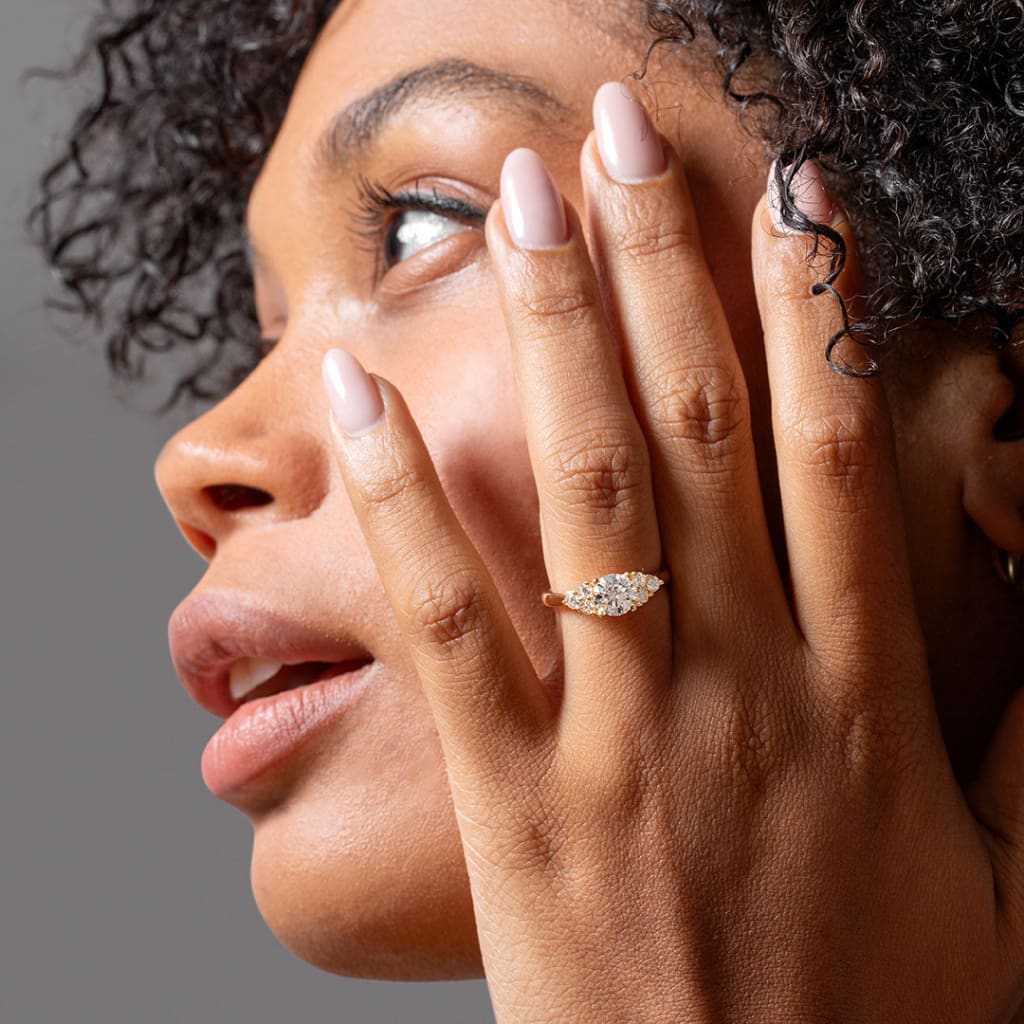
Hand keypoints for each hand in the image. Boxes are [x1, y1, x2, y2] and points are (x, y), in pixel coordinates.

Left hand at [321, 87, 1023, 1023]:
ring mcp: (625, 738)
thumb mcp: (1000, 875)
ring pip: (588, 492)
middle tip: (616, 136)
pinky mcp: (520, 804)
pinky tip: (362, 401)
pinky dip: (403, 505)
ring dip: (552, 333)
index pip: (838, 449)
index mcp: (860, 693)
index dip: (818, 306)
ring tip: (520, 204)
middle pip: (704, 425)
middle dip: (658, 264)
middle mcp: (743, 684)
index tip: (788, 194)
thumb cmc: (884, 1019)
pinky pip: (451, 625)